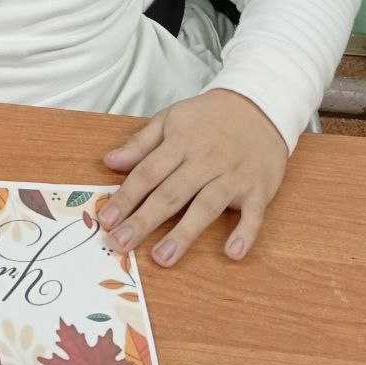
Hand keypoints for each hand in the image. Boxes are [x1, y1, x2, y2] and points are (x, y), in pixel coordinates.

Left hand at [97, 88, 286, 266]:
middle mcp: (205, 161)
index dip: (126, 196)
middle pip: (171, 194)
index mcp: (181, 143)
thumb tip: (109, 161)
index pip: (148, 173)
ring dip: (184, 233)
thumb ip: (140, 143)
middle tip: (120, 244)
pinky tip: (232, 253)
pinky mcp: (258, 190)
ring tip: (162, 257)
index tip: (106, 219)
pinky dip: (245, 233)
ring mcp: (233, 176)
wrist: (259, 106)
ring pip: (206, 206)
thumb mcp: (171, 119)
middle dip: (144, 220)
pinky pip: (253, 214)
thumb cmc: (208, 117)